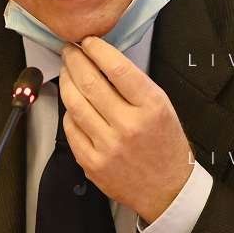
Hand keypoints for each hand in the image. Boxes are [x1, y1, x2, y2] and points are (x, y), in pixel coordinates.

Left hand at [58, 36, 192, 222]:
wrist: (167, 190)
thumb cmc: (166, 145)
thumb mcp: (164, 107)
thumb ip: (137, 84)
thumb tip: (104, 60)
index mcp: (150, 108)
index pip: (117, 68)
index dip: (97, 49)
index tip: (88, 42)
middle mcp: (128, 126)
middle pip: (90, 82)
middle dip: (74, 60)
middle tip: (69, 51)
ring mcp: (108, 146)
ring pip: (75, 104)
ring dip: (66, 82)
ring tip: (66, 72)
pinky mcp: (92, 163)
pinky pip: (71, 129)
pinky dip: (69, 111)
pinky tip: (72, 103)